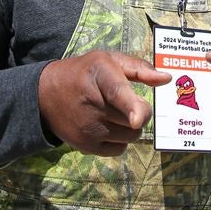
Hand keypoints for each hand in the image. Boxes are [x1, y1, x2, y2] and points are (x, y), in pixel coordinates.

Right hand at [38, 50, 171, 156]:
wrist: (44, 94)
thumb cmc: (84, 73)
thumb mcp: (108, 60)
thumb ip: (139, 68)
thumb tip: (166, 79)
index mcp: (99, 74)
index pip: (116, 92)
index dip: (130, 106)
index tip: (137, 118)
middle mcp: (93, 103)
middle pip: (135, 118)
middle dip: (138, 111)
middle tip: (124, 101)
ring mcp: (88, 128)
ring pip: (131, 135)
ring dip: (130, 126)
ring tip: (113, 113)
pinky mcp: (86, 146)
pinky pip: (120, 149)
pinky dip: (120, 140)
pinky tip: (107, 126)